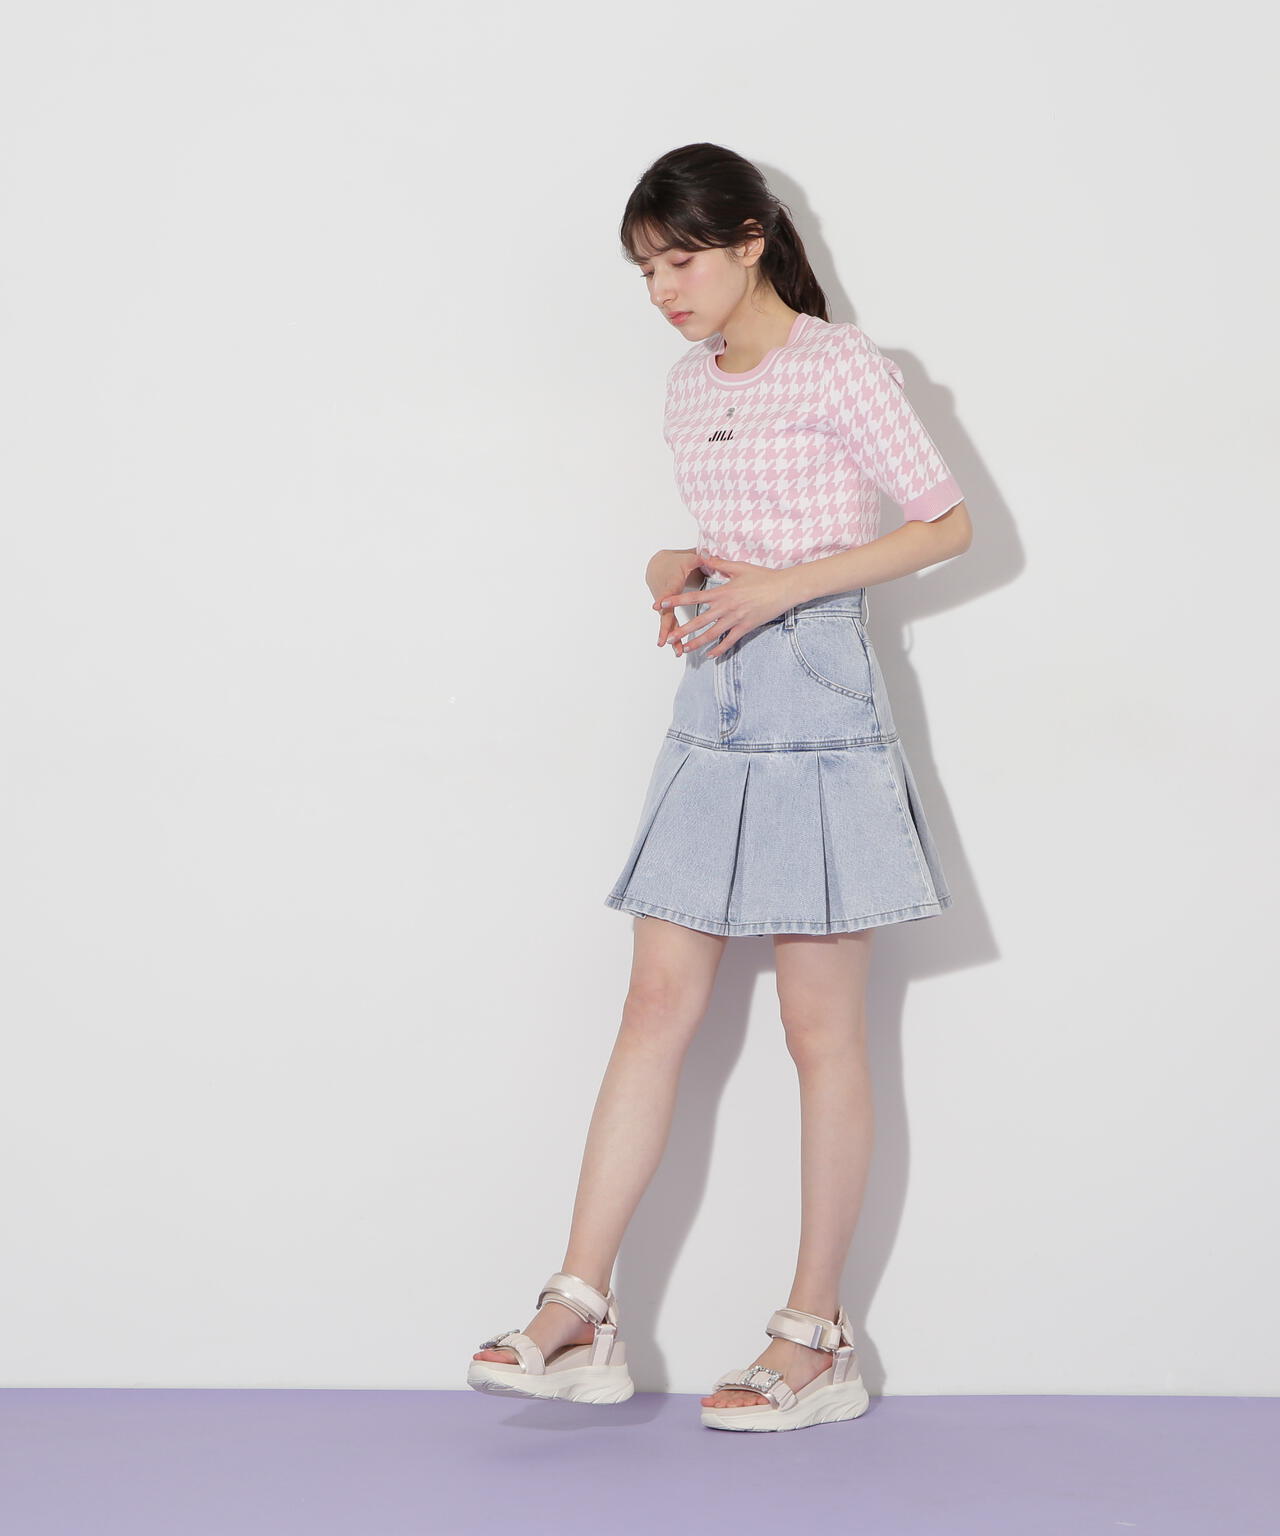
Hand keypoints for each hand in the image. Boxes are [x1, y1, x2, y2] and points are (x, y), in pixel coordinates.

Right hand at [647, 548, 707, 656]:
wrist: (659, 566)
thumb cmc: (676, 562)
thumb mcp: (688, 559)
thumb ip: (700, 558)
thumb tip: (709, 553)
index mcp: (672, 582)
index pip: (666, 591)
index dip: (662, 598)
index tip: (657, 606)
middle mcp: (666, 597)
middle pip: (665, 614)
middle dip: (666, 628)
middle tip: (666, 641)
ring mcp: (665, 606)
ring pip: (668, 623)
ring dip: (672, 637)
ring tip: (677, 651)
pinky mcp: (667, 611)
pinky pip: (671, 625)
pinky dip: (675, 636)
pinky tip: (679, 649)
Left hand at [653, 556, 799, 657]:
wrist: (784, 588)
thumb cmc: (763, 577)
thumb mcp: (739, 567)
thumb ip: (719, 564)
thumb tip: (704, 555)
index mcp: (723, 592)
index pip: (694, 598)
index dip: (677, 601)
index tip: (662, 604)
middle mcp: (726, 607)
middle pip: (700, 621)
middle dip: (683, 630)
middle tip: (669, 637)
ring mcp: (736, 619)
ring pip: (712, 634)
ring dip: (697, 643)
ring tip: (685, 650)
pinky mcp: (746, 627)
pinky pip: (730, 641)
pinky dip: (719, 649)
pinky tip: (710, 655)